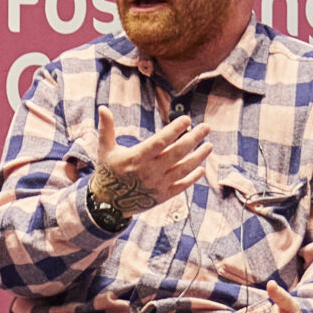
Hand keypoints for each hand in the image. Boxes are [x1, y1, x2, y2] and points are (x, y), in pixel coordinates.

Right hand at [93, 112, 210, 216]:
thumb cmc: (108, 172)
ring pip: (183, 169)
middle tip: (206, 127)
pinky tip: (201, 168)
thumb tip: (102, 108)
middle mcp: (149, 171)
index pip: (160, 141)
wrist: (107, 204)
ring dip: (198, 157)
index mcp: (136, 158)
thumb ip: (106, 129)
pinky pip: (181, 186)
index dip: (175, 130)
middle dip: (193, 138)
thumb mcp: (105, 150)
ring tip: (209, 145)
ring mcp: (157, 185)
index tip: (187, 119)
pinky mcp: (161, 196)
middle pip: (177, 153)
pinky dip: (192, 178)